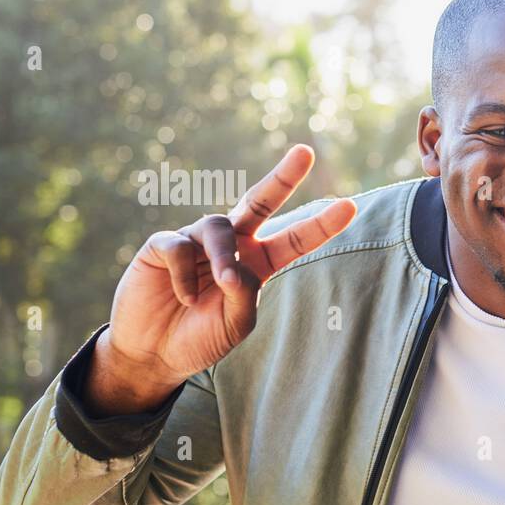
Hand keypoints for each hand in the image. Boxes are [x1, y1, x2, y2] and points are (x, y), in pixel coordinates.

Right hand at [88, 145, 355, 414]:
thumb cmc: (201, 337)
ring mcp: (197, 240)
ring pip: (220, 227)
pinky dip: (185, 274)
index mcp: (258, 263)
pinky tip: (184, 297)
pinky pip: (180, 246)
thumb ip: (244, 296)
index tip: (350, 206)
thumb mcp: (235, 325)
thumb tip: (235, 268)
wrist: (154, 352)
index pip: (295, 239)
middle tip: (305, 153)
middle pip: (260, 202)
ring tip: (220, 283)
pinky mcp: (163, 244)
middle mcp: (232, 244)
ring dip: (224, 256)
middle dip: (282, 177)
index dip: (321, 225)